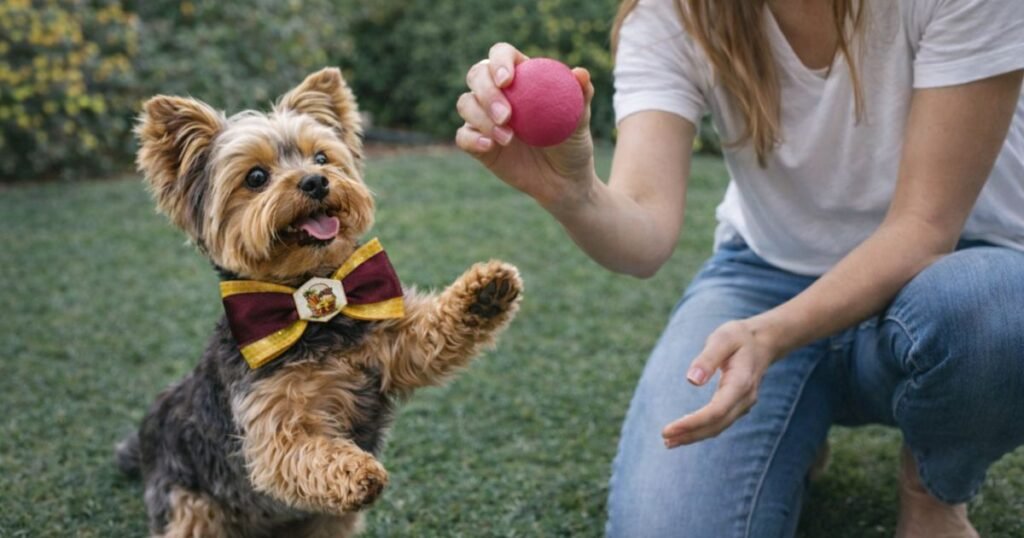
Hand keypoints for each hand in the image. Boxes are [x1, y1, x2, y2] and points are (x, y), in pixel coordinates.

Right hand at [454, 42, 596, 210]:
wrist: (563, 180)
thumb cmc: (573, 144)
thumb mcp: (581, 121)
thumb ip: (582, 95)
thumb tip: (580, 73)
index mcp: (521, 76)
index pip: (501, 54)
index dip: (499, 61)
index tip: (508, 80)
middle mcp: (497, 92)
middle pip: (477, 75)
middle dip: (487, 92)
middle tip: (506, 116)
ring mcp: (483, 117)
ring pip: (466, 103)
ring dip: (481, 118)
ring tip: (507, 138)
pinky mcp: (476, 142)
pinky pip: (463, 136)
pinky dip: (472, 139)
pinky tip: (489, 146)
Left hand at [662, 318, 780, 447]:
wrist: (762, 342)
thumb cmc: (738, 337)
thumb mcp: (722, 339)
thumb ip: (707, 358)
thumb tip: (692, 381)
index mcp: (741, 382)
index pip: (716, 411)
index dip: (692, 423)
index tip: (669, 429)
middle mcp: (745, 398)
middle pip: (717, 425)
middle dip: (690, 434)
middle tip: (665, 439)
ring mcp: (744, 404)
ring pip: (718, 427)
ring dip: (694, 436)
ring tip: (669, 441)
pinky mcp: (737, 406)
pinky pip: (720, 423)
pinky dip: (702, 430)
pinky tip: (685, 433)